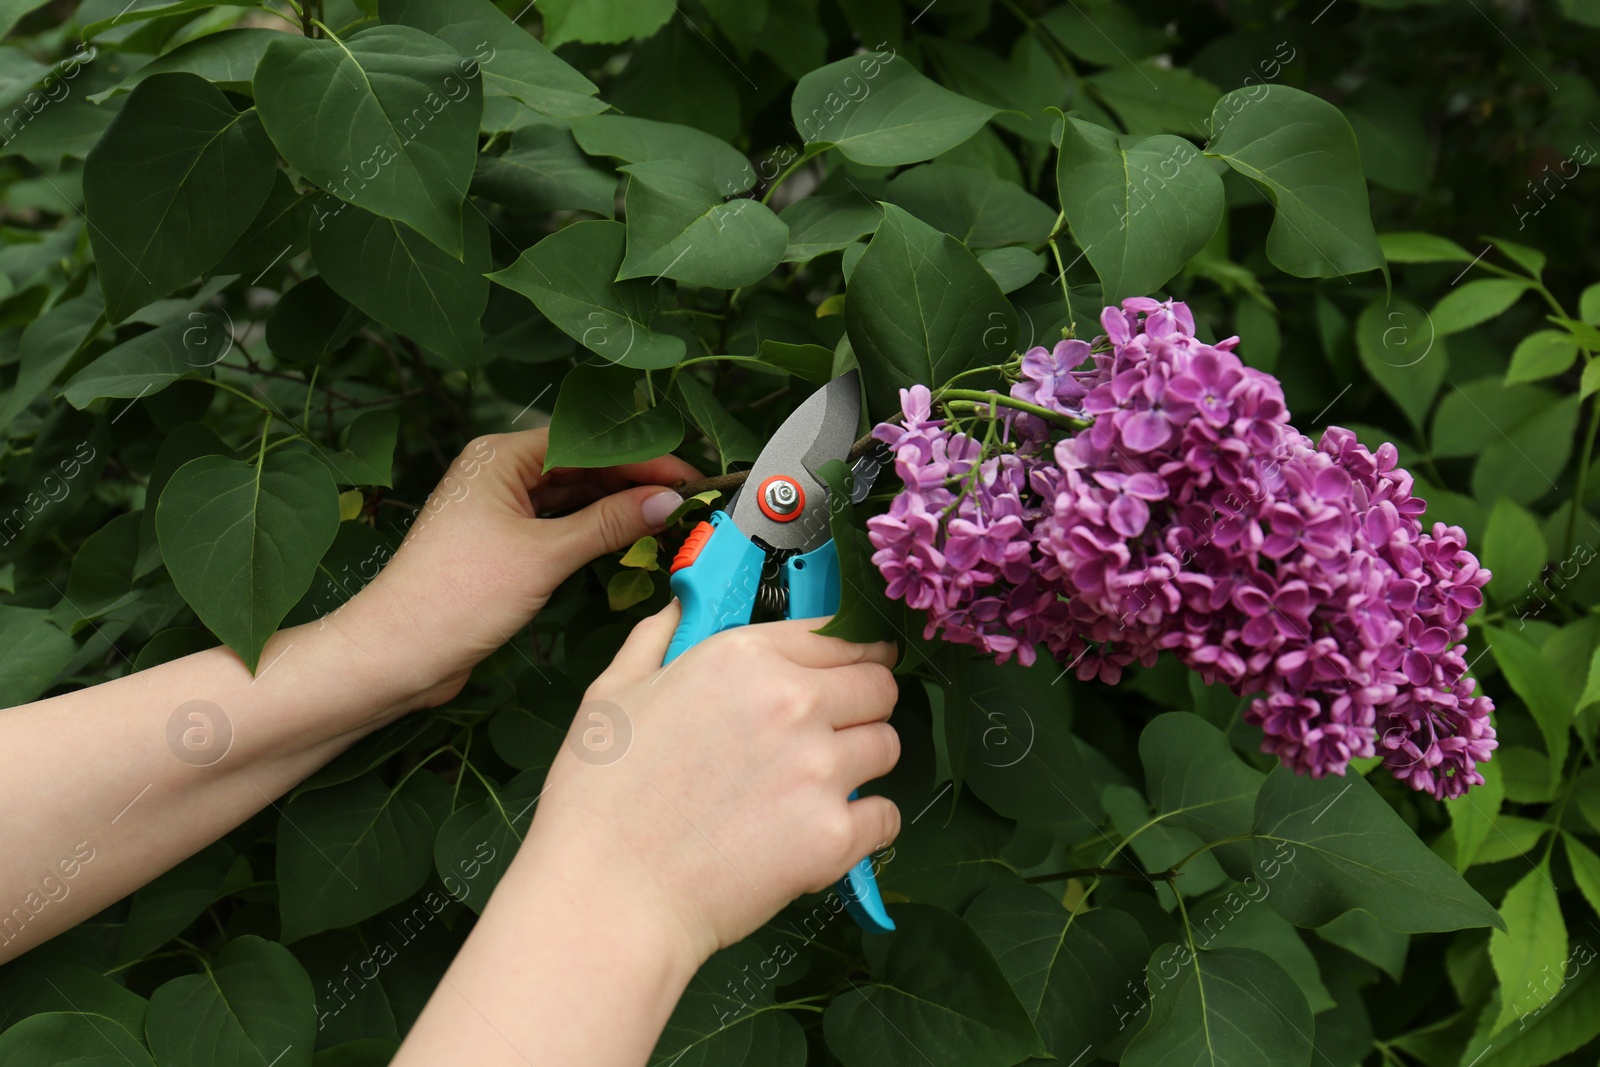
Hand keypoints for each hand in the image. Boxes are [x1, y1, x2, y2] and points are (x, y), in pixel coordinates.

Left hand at [337, 429, 699, 710]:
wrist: (398, 653)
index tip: (686, 477)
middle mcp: (498, 474)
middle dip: (633, 481)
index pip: (585, 442)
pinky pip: (558, 525)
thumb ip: (609, 524)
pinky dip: (592, 530)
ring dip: (615, 506)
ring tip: (666, 516)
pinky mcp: (502, 545)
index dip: (640, 458)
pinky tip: (626, 537)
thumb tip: (666, 501)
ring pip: (572, 497)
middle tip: (686, 499)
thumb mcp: (544, 555)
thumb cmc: (458, 595)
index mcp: (499, 456)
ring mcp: (499, 510)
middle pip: (581, 466)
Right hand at [519, 601, 902, 964]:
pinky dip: (864, 824)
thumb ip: (658, 638)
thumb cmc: (598, 796)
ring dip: (863, 761)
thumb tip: (682, 607)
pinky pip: (885, 815)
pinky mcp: (833, 836)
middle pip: (879, 686)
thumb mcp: (614, 692)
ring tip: (819, 784)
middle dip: (864, 703)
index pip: (838, 635)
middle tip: (835, 729)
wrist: (606, 895)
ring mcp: (819, 770)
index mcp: (743, 658)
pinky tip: (824, 832)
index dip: (851, 653)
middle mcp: (793, 703)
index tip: (854, 667)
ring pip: (887, 746)